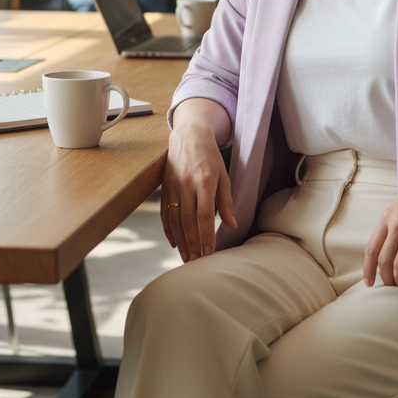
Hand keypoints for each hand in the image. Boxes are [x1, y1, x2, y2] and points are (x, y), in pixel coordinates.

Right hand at [161, 101, 236, 262]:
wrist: (188, 134)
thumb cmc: (209, 155)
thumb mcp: (223, 174)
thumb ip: (226, 201)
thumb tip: (232, 224)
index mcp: (204, 181)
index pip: (204, 215)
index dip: (206, 235)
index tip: (209, 252)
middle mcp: (186, 185)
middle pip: (187, 221)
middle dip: (192, 244)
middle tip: (195, 263)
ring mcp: (173, 186)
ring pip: (174, 219)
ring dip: (180, 241)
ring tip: (185, 258)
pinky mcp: (164, 187)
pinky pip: (164, 213)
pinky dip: (168, 229)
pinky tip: (173, 243)